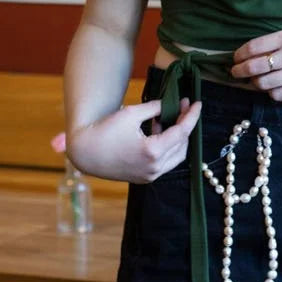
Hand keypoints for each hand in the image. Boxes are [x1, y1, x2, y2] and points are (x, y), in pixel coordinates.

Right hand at [61, 97, 200, 183]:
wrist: (84, 153)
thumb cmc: (105, 130)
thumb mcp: (131, 113)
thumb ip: (155, 108)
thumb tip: (170, 104)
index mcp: (153, 151)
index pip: (182, 132)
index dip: (192, 116)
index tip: (197, 103)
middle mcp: (154, 168)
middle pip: (182, 145)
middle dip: (185, 125)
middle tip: (182, 106)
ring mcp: (150, 176)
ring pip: (176, 156)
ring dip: (176, 137)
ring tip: (166, 117)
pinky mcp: (144, 178)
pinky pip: (164, 162)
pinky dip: (166, 147)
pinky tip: (157, 130)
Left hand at [230, 28, 281, 100]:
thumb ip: (275, 44)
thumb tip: (248, 55)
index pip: (253, 47)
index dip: (239, 54)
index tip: (235, 58)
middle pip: (254, 67)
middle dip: (239, 71)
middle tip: (235, 72)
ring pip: (263, 83)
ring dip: (253, 83)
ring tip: (253, 80)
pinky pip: (278, 95)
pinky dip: (270, 92)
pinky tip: (270, 87)